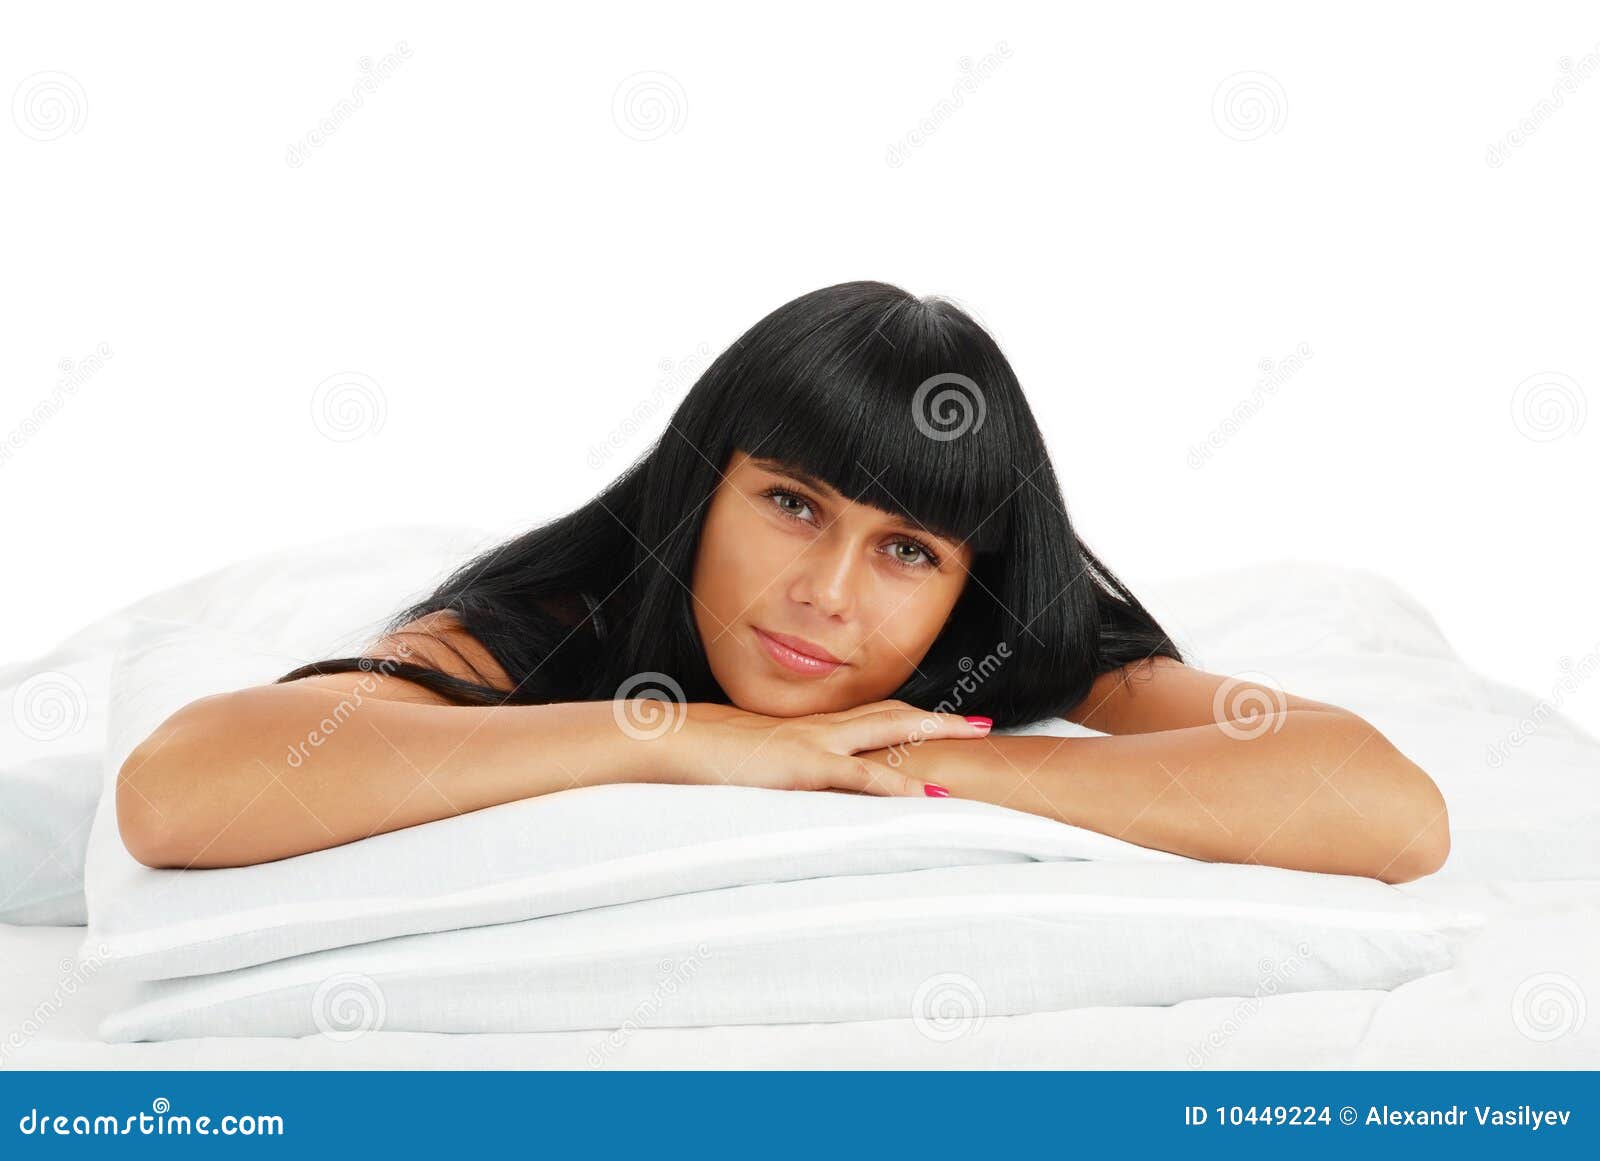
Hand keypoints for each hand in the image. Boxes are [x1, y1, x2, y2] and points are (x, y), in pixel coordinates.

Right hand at [655, 699, 989, 796]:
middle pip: (894, 714)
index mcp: (807, 727)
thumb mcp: (746, 759)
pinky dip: (897, 784)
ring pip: (890, 732)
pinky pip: (861, 775)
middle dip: (940, 719)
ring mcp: (815, 743)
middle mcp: (819, 727)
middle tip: (982, 722)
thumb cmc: (699, 753)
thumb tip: (779, 781)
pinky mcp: (805, 767)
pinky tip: (926, 795)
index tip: (940, 720)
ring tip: (976, 738)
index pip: (869, 715)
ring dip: (936, 736)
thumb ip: (772, 767)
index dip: (907, 717)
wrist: (671, 742)